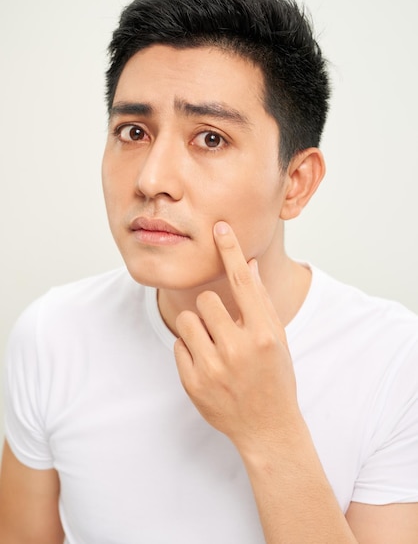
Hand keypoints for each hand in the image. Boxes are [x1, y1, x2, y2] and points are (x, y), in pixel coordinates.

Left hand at [174, 221, 300, 453]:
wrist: (267, 427)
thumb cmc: (276, 377)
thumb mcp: (277, 338)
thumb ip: (260, 301)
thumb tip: (248, 264)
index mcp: (264, 334)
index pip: (242, 281)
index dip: (230, 250)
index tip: (220, 227)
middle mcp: (239, 349)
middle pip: (207, 299)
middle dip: (212, 308)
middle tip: (224, 325)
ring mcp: (214, 368)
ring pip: (187, 319)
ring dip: (198, 327)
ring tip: (214, 345)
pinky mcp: (193, 384)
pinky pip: (179, 345)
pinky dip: (190, 350)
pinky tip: (208, 365)